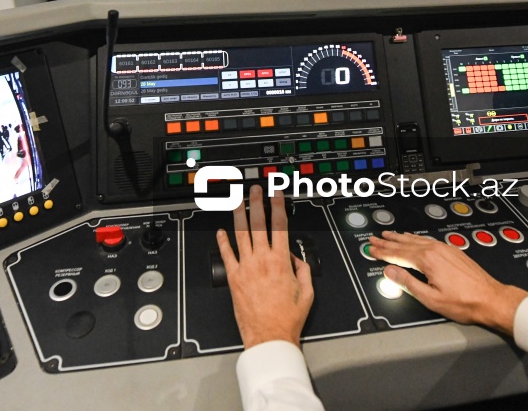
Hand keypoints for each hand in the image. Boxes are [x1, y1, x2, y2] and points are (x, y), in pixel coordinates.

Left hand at [216, 184, 314, 347]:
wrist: (269, 336)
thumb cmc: (287, 318)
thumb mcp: (307, 292)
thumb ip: (303, 270)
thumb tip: (297, 258)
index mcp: (281, 261)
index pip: (280, 225)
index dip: (278, 206)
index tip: (277, 194)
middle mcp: (262, 260)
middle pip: (258, 224)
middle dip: (257, 203)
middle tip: (255, 190)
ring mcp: (245, 268)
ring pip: (241, 235)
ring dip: (239, 215)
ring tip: (237, 201)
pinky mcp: (233, 278)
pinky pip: (227, 255)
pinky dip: (223, 242)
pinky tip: (220, 232)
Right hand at [368, 231, 527, 335]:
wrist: (491, 299)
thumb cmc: (464, 302)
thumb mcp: (430, 298)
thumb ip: (408, 282)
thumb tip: (390, 272)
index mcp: (428, 260)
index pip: (398, 254)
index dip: (383, 253)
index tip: (372, 250)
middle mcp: (436, 250)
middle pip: (405, 244)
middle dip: (388, 242)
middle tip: (374, 239)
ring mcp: (445, 249)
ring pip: (417, 239)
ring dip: (401, 237)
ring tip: (389, 235)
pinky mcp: (453, 251)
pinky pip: (428, 240)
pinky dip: (416, 238)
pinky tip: (413, 238)